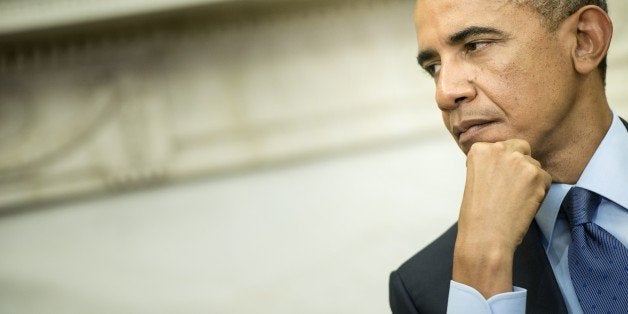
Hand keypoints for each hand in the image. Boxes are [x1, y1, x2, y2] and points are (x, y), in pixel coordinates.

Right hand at [452, 139, 551, 297]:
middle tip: (513, 185)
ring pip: (534, 164)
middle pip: (520, 147)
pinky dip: (540, 191)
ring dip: (530, 179)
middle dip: (520, 163)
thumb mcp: (475, 179)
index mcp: (479, 150)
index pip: (501, 146)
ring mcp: (519, 160)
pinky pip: (546, 178)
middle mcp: (499, 149)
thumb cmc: (476, 214)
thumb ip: (491, 165)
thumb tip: (509, 164)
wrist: (485, 236)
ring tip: (516, 199)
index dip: (502, 163)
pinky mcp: (537, 174)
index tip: (498, 178)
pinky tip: (525, 204)